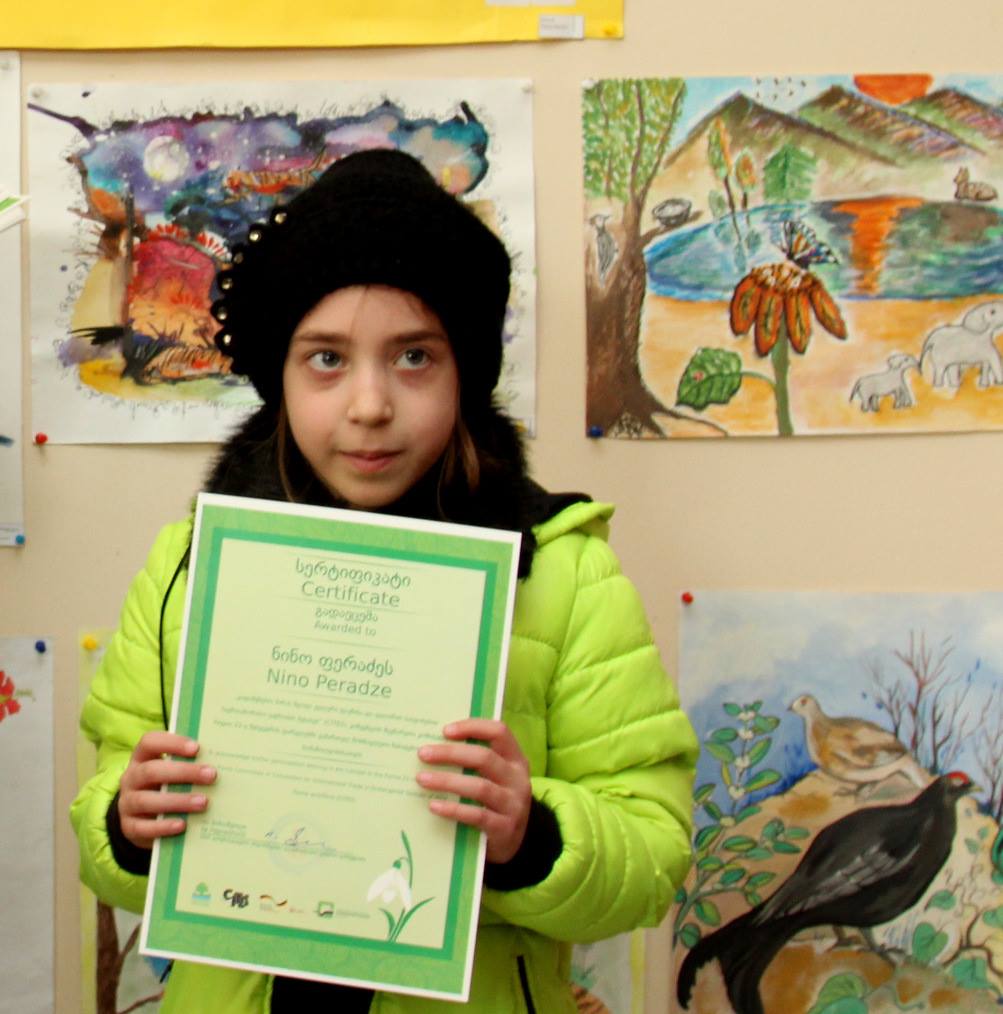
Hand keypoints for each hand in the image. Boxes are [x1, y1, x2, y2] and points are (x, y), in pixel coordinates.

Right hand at [118, 731, 216, 849]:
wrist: (142, 820)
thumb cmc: (166, 786)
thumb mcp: (173, 772)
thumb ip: (190, 763)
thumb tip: (224, 759)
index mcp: (142, 757)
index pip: (150, 742)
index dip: (172, 743)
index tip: (197, 748)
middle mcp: (131, 778)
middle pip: (152, 771)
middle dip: (183, 772)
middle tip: (212, 775)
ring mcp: (126, 803)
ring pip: (146, 800)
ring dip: (178, 800)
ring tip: (203, 802)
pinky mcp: (129, 827)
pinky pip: (143, 828)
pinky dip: (164, 826)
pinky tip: (183, 824)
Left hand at [416, 719, 530, 863]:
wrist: (513, 842)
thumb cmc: (495, 801)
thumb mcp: (495, 777)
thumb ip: (475, 761)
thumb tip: (434, 745)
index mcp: (516, 759)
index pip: (499, 732)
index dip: (473, 727)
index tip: (445, 730)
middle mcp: (518, 779)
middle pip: (485, 758)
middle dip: (451, 753)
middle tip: (423, 753)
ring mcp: (513, 805)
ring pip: (479, 787)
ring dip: (447, 781)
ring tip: (422, 779)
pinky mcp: (504, 828)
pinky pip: (477, 816)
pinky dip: (453, 809)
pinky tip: (434, 806)